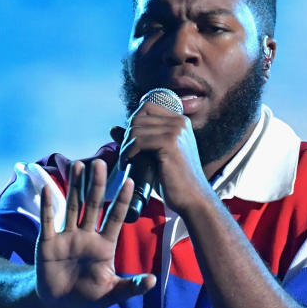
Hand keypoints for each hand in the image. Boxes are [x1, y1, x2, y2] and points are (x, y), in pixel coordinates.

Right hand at [36, 158, 155, 307]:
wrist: (58, 302)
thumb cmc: (87, 296)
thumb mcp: (111, 294)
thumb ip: (131, 287)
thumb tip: (153, 281)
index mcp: (104, 246)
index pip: (115, 219)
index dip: (122, 201)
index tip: (130, 182)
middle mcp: (86, 236)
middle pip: (94, 205)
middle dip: (97, 185)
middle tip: (101, 163)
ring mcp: (67, 237)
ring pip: (73, 207)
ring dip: (75, 187)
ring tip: (79, 165)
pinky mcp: (48, 242)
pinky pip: (48, 221)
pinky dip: (48, 206)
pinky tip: (48, 189)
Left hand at [118, 99, 211, 214]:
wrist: (192, 200)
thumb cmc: (174, 181)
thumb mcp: (154, 156)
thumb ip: (137, 140)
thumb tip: (113, 128)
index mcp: (179, 122)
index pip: (146, 107)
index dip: (133, 124)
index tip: (130, 144)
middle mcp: (179, 122)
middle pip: (138, 116)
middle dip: (127, 136)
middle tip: (125, 155)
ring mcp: (176, 131)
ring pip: (135, 128)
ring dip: (125, 146)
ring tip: (126, 161)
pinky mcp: (170, 143)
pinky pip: (138, 141)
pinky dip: (128, 152)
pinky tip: (128, 164)